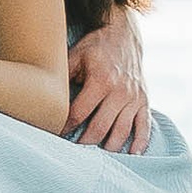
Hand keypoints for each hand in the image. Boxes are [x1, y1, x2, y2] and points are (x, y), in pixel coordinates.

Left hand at [66, 12, 150, 154]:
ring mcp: (134, 98)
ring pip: (121, 132)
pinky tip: (130, 155)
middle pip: (100, 128)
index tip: (56, 134)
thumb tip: (47, 100)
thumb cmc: (94, 47)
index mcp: (100, 80)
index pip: (79, 113)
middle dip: (84, 143)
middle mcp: (120, 92)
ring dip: (108, 148)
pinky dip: (139, 143)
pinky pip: (144, 126)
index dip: (65, 127)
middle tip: (73, 153)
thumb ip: (63, 77)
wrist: (124, 34)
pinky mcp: (144, 101)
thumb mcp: (75, 56)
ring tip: (95, 158)